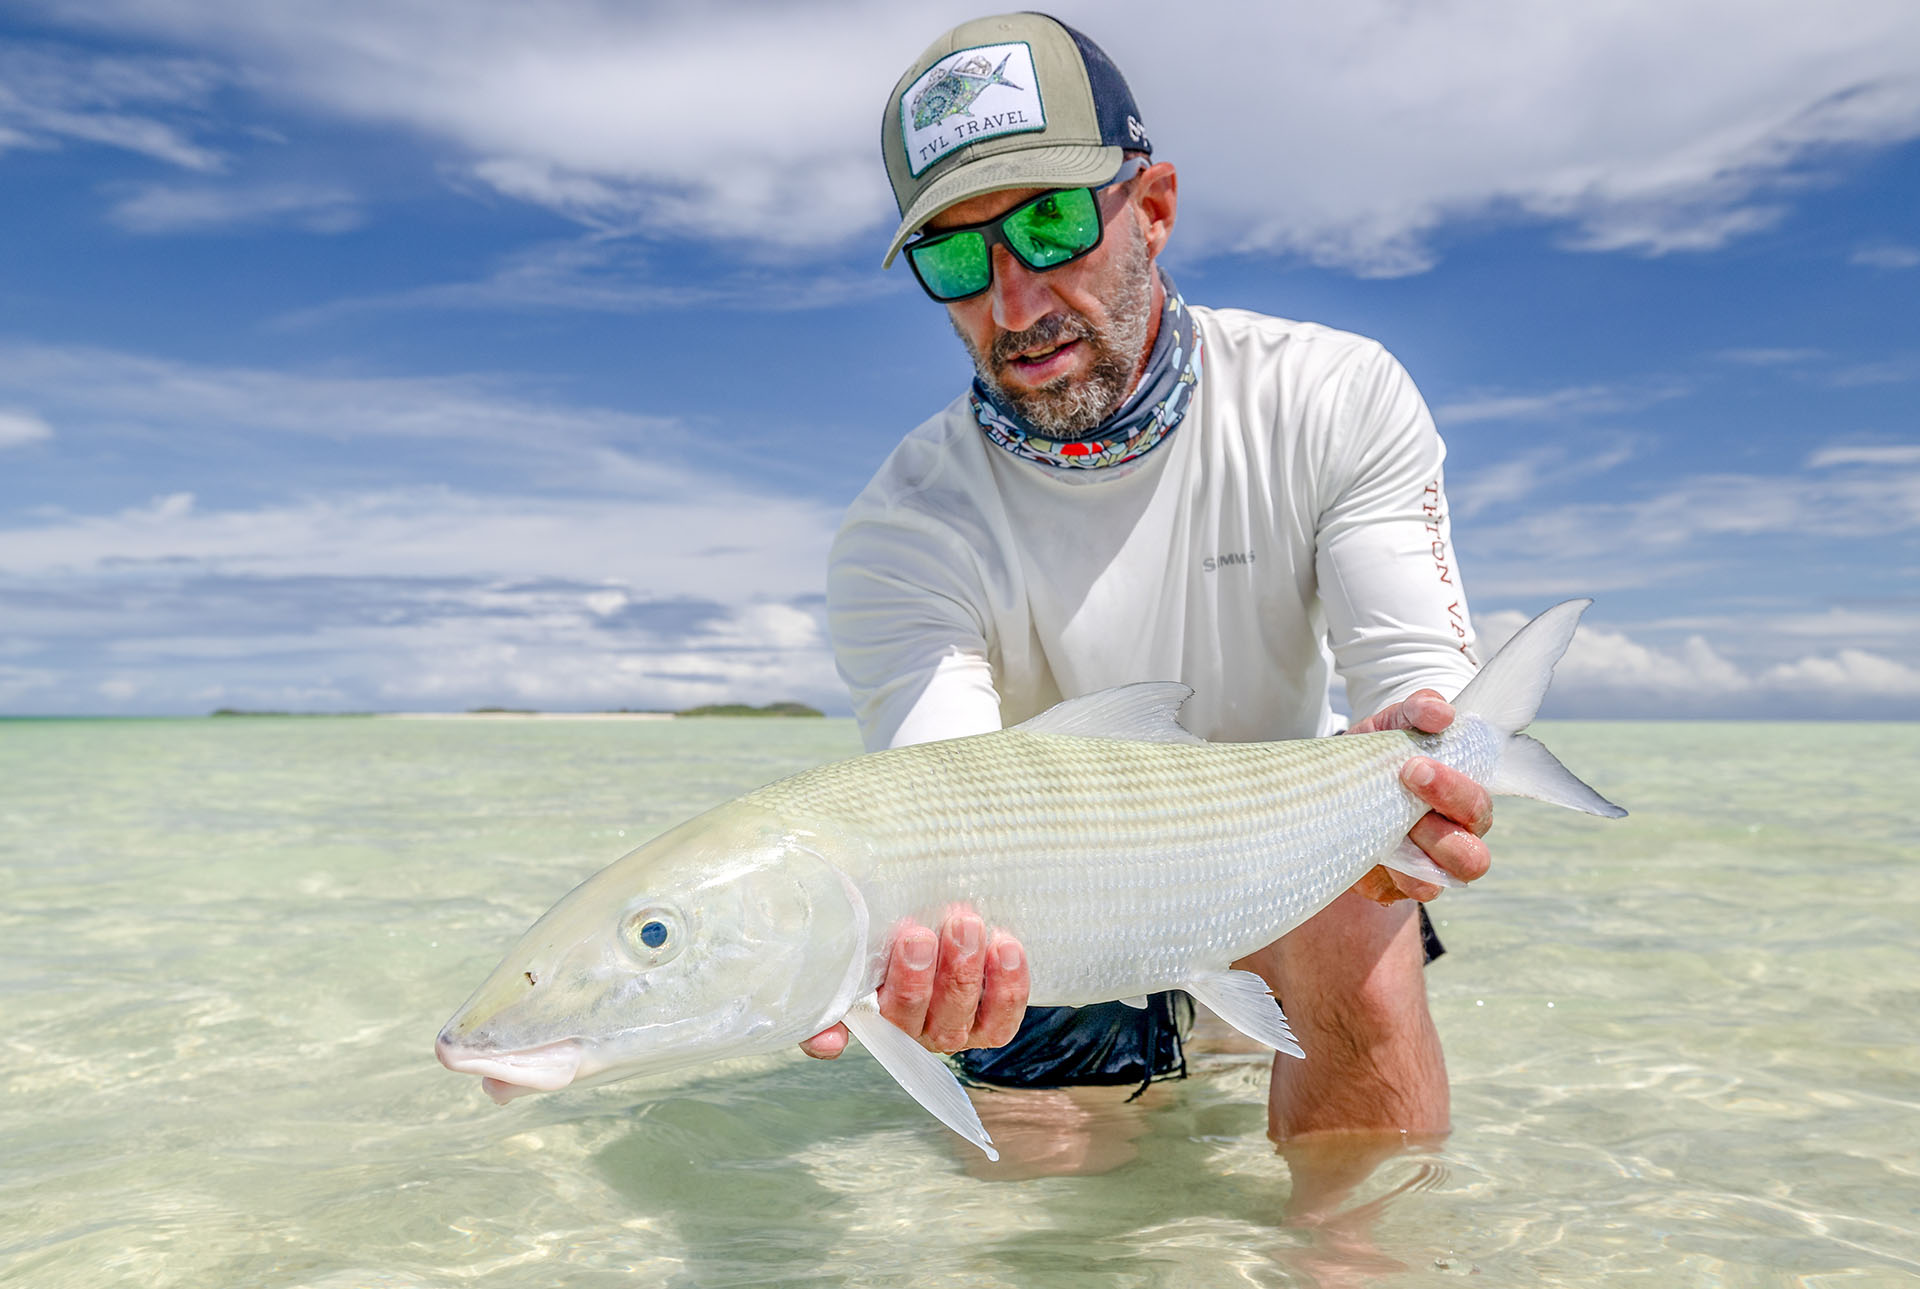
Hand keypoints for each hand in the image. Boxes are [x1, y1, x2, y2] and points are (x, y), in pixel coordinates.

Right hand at [798, 908, 1029, 1058]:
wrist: (932, 929)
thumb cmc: (884, 942)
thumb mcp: (849, 962)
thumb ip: (828, 1000)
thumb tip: (828, 1043)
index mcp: (878, 1018)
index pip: (885, 1015)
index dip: (902, 982)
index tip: (908, 936)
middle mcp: (918, 1032)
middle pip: (926, 1013)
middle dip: (929, 972)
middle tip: (929, 930)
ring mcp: (957, 1029)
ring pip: (964, 1012)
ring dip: (966, 969)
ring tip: (968, 925)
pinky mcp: (992, 1025)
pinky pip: (1003, 1016)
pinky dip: (1008, 984)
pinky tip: (1005, 946)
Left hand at [1345, 688, 1491, 903]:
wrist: (1329, 795)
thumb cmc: (1373, 759)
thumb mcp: (1388, 728)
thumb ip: (1415, 711)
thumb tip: (1441, 713)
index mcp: (1462, 793)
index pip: (1482, 795)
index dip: (1457, 784)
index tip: (1415, 762)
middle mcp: (1458, 832)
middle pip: (1479, 835)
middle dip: (1446, 804)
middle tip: (1406, 776)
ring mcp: (1434, 863)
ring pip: (1461, 867)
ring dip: (1429, 842)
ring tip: (1392, 820)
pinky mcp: (1404, 886)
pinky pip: (1419, 889)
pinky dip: (1398, 871)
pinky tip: (1375, 851)